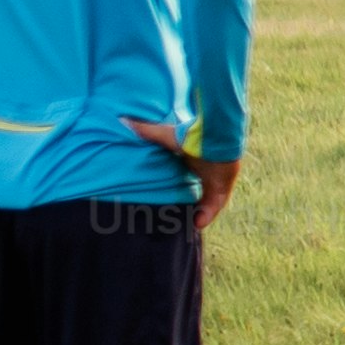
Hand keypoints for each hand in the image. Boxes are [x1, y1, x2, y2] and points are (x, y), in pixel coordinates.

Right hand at [122, 118, 239, 227]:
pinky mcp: (222, 189)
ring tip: (188, 224)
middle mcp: (205, 174)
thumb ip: (146, 131)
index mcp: (193, 164)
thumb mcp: (165, 135)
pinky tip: (198, 224)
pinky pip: (215, 206)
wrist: (215, 139)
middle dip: (190, 206)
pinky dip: (208, 215)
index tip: (166, 199)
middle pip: (198, 194)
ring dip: (199, 213)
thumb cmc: (191, 136)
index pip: (186, 179)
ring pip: (207, 203)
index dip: (179, 189)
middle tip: (176, 217)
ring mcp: (215, 182)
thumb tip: (123, 119)